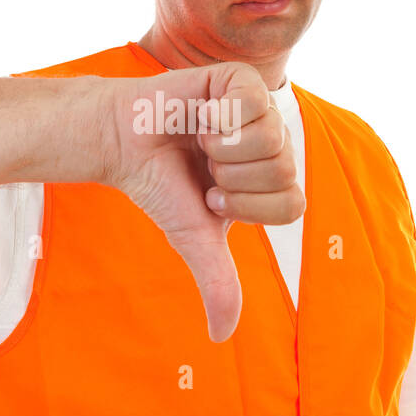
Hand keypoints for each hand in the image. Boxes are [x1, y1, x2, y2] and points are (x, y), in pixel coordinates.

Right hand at [97, 63, 303, 341]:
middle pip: (283, 170)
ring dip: (222, 147)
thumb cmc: (161, 186)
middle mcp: (274, 145)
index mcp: (273, 181)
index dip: (247, 206)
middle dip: (232, 178)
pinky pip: (251, 101)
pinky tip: (202, 115)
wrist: (123, 143)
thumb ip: (217, 283)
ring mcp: (260, 109)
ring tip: (200, 140)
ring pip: (270, 137)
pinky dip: (219, 115)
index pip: (293, 203)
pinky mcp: (240, 79)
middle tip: (205, 166)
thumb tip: (222, 336)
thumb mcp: (193, 239)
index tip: (214, 197)